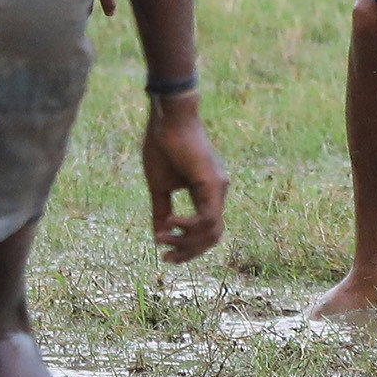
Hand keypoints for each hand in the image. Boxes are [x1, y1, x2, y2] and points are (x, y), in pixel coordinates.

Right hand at [141, 96, 227, 264]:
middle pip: (212, 237)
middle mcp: (218, 192)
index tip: (166, 256)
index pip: (206, 232)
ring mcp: (218, 187)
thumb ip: (162, 212)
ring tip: (165, 239)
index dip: (188, 249)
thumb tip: (159, 238)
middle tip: (166, 258)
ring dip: (187, 242)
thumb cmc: (163, 147)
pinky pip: (207, 217)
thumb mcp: (160, 187)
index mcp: (207, 194)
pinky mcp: (212, 183)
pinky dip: (189, 226)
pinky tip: (172, 223)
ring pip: (212, 231)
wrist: (168, 119)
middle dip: (189, 252)